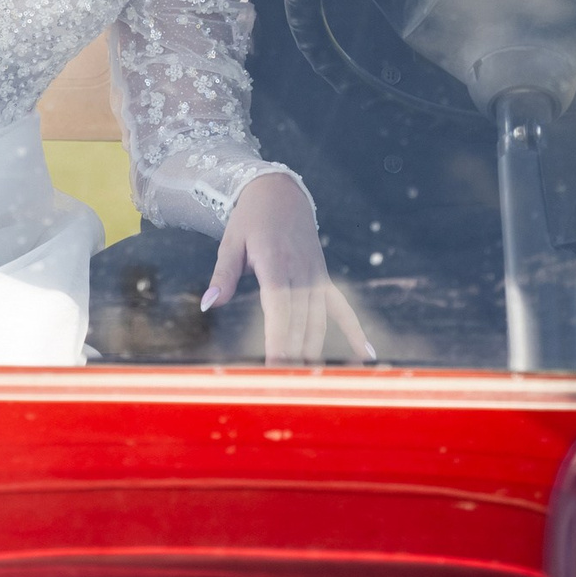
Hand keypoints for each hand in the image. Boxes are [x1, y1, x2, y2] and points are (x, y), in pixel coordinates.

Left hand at [204, 172, 376, 365]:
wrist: (279, 191)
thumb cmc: (250, 219)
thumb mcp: (231, 241)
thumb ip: (222, 276)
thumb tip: (209, 306)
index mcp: (276, 262)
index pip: (279, 308)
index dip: (278, 338)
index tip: (275, 366)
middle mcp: (301, 270)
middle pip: (299, 320)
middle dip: (293, 353)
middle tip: (286, 385)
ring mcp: (316, 274)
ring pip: (318, 319)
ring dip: (314, 350)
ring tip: (309, 381)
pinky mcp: (323, 276)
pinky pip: (341, 306)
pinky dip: (354, 330)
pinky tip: (366, 355)